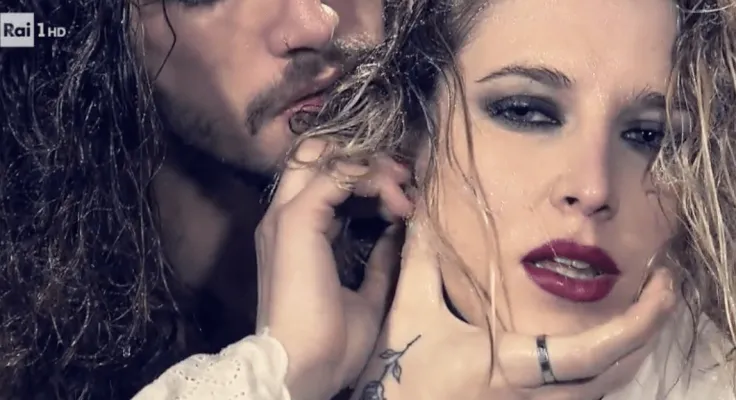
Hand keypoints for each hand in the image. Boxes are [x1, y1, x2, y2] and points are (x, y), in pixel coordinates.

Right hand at [254, 139, 412, 399]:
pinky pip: (336, 174)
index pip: (326, 180)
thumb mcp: (368, 297)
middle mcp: (286, 215)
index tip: (404, 197)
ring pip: (327, 156)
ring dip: (374, 168)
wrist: (303, 367)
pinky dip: (371, 179)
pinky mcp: (297, 219)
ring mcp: (287, 214)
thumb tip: (400, 235)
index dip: (367, 178)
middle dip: (366, 160)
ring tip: (405, 193)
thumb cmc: (332, 343)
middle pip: (317, 155)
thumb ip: (380, 264)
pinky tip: (397, 203)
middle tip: (403, 179)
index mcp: (298, 233)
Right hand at [351, 217, 676, 399]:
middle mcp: (536, 399)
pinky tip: (607, 344)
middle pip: (614, 374)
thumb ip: (420, 261)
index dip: (636, 324)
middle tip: (663, 287)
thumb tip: (419, 213)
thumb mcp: (410, 312)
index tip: (662, 287)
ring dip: (631, 350)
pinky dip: (608, 368)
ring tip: (643, 309)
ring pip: (606, 391)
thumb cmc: (401, 372)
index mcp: (512, 368)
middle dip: (647, 331)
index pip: (590, 354)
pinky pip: (587, 398)